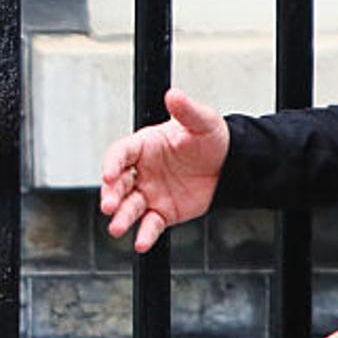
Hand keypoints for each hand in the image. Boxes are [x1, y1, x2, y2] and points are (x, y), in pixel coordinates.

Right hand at [98, 88, 229, 251]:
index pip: (121, 153)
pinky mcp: (163, 212)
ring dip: (122, 217)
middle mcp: (142, 170)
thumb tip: (174, 95)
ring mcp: (151, 193)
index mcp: (144, 145)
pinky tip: (141, 242)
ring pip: (130, 207)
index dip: (112, 163)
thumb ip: (186, 110)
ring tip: (117, 227)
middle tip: (108, 204)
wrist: (229, 165)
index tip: (108, 174)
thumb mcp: (202, 121)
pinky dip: (145, 234)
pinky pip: (150, 225)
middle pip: (118, 183)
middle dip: (110, 194)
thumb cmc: (210, 139)